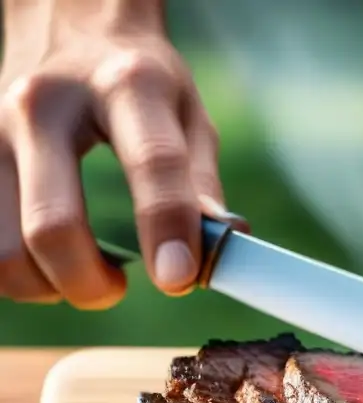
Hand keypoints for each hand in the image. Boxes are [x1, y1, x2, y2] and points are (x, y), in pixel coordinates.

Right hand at [0, 0, 236, 307]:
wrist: (67, 21)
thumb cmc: (139, 80)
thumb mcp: (189, 114)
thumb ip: (201, 183)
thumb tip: (212, 252)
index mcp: (126, 86)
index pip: (151, 164)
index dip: (167, 228)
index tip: (178, 279)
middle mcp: (45, 104)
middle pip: (53, 226)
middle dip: (90, 283)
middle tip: (117, 286)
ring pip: (4, 249)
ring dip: (48, 285)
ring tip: (81, 272)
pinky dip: (19, 271)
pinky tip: (48, 259)